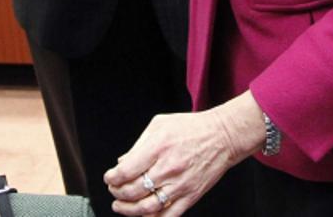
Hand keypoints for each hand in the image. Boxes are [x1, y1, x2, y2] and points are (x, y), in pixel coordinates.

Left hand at [104, 92, 264, 214]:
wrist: (223, 136)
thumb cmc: (192, 128)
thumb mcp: (159, 124)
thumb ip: (139, 144)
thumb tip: (122, 162)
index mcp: (158, 147)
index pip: (127, 171)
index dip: (112, 178)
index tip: (109, 178)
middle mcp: (168, 168)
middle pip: (134, 190)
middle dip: (117, 193)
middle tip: (113, 190)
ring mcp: (180, 185)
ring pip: (147, 208)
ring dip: (129, 210)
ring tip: (121, 206)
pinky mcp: (191, 196)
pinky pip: (168, 215)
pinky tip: (143, 215)